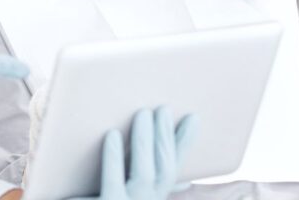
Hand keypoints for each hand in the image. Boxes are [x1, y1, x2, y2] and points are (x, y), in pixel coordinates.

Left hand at [71, 108, 196, 199]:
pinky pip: (113, 183)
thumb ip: (138, 177)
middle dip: (166, 139)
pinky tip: (112, 134)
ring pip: (145, 176)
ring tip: (143, 113)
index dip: (184, 145)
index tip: (193, 117)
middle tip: (163, 108)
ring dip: (146, 142)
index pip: (173, 170)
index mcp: (151, 198)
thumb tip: (169, 167)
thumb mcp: (123, 189)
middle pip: (164, 171)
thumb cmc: (105, 196)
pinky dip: (114, 158)